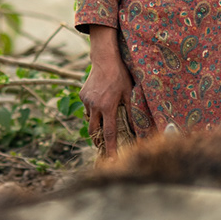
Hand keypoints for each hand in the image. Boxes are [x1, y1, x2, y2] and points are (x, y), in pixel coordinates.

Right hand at [82, 25, 133, 158]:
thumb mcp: (130, 92)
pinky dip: (93, 111)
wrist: (104, 58)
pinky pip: (88, 109)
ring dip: (96, 124)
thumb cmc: (120, 75)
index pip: (108, 134)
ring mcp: (86, 101)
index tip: (111, 161)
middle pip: (94, 131)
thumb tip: (138, 127)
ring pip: (90, 119)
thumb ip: (132, 111)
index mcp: (107, 107)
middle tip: (104, 145)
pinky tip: (101, 104)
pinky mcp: (82, 95)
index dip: (110, 149)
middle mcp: (94, 106)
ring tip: (105, 122)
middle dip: (98, 139)